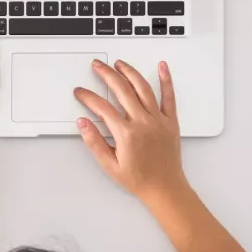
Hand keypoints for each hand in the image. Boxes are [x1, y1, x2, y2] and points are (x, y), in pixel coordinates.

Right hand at [73, 60, 187, 200]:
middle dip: (106, 74)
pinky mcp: (170, 121)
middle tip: (97, 66)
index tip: (81, 92)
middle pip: (122, 90)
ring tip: (120, 63)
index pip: (102, 107)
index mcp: (126, 134)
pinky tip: (162, 67)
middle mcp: (143, 122)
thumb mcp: (110, 165)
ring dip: (130, 72)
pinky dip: (166, 80)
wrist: (165, 188)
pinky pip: (169, 97)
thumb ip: (94, 142)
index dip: (88, 97)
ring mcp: (158, 120)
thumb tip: (83, 123)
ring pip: (143, 88)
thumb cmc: (139, 179)